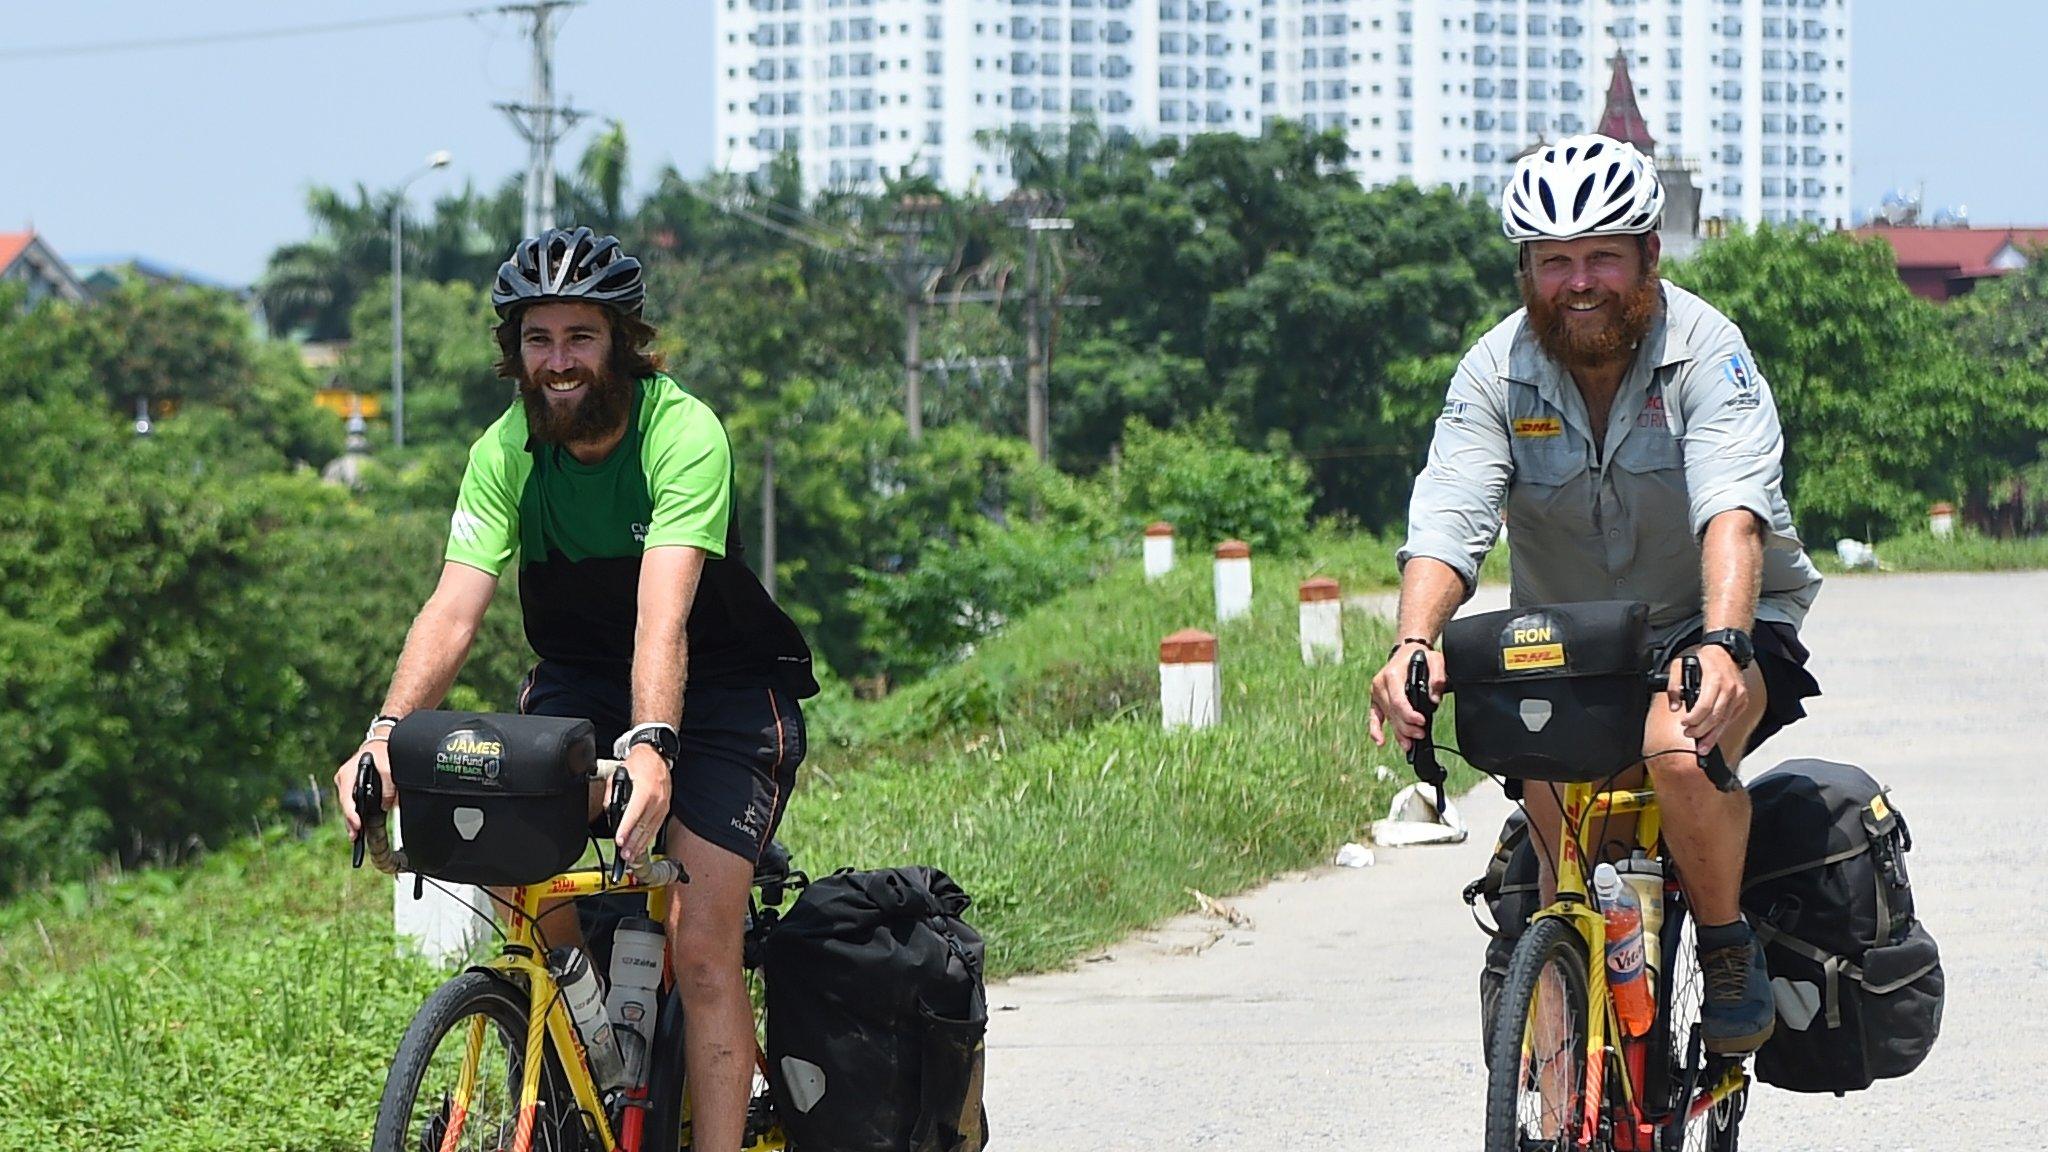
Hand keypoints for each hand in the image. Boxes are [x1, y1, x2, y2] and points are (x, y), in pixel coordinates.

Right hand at [335, 740, 395, 836]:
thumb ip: (388, 786)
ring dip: (352, 820)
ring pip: (349, 805)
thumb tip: (386, 805)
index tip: (357, 825)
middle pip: (346, 804)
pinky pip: (353, 802)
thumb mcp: (388, 767)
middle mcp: (344, 779)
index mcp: (348, 772)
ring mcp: (346, 783)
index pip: (347, 797)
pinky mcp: (351, 787)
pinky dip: (356, 813)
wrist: (379, 745)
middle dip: (351, 821)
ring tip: (356, 836)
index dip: (351, 813)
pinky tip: (359, 826)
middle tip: (355, 837)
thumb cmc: (382, 753)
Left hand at [615, 743, 673, 863]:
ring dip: (640, 844)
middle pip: (643, 826)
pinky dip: (648, 837)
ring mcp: (663, 805)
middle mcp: (656, 799)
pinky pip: (656, 826)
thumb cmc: (639, 763)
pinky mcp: (665, 808)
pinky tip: (641, 845)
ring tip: (631, 855)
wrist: (656, 755)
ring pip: (651, 829)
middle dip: (633, 842)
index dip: (626, 829)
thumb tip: (609, 810)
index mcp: (645, 790)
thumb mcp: (619, 774)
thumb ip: (612, 794)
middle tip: (624, 855)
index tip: (619, 841)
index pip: (634, 814)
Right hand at [1369, 642, 1444, 751]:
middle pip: (1392, 713)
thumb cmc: (1420, 657)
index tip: (1422, 722)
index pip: (1398, 701)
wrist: (1407, 651)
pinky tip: (1380, 741)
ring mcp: (1376, 693)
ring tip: (1409, 744)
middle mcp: (1380, 684)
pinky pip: (1374, 717)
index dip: (1409, 715)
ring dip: (1398, 733)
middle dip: (1407, 727)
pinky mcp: (1376, 700)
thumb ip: (1437, 676)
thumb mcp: (1435, 660)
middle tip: (1420, 734)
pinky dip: (1375, 730)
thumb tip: (1434, 698)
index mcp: (1392, 675)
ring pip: (1387, 718)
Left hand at [1666, 645, 1747, 756]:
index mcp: (1715, 679)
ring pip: (1725, 721)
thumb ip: (1673, 685)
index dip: (1694, 718)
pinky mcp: (1743, 700)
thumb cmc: (1704, 659)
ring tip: (1702, 747)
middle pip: (1716, 717)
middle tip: (1690, 735)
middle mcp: (1730, 688)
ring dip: (1712, 736)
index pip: (1705, 706)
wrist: (1726, 651)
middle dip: (1701, 731)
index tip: (1684, 723)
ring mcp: (1739, 695)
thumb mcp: (1680, 665)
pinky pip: (1731, 719)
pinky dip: (1721, 728)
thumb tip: (1674, 706)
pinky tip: (1712, 736)